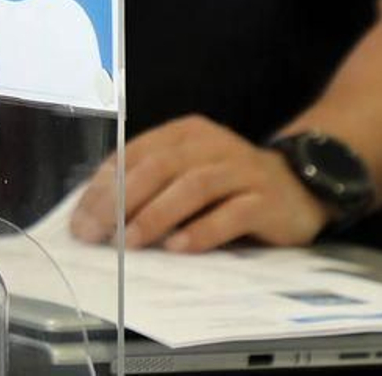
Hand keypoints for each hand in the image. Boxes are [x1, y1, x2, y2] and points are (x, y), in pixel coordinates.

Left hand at [69, 115, 330, 253]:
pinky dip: (202, 230)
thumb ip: (149, 186)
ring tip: (131, 241)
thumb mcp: (186, 174)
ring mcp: (241, 169)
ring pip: (192, 186)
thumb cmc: (229, 184)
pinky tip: (179, 248)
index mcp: (183, 133)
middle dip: (120, 201)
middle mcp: (211, 144)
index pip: (133, 155)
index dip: (103, 187)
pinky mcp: (266, 199)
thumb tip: (97, 216)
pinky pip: (232, 214)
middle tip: (97, 233)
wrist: (300, 185)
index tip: (80, 219)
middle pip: (158, 167)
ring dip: (156, 214)